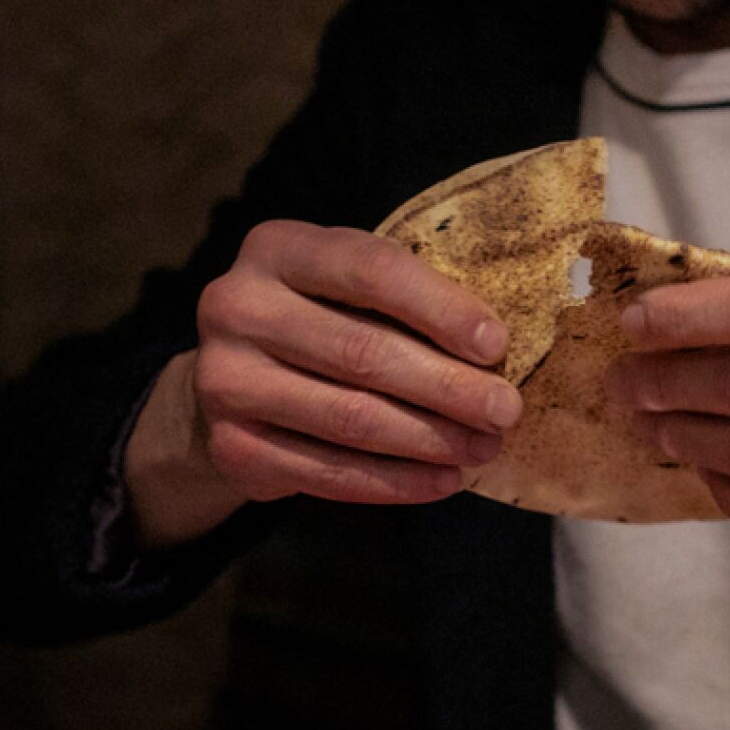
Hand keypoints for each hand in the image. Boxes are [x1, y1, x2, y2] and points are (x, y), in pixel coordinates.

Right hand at [124, 220, 522, 547]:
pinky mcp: (230, 447)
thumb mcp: (352, 290)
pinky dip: (394, 482)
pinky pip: (327, 473)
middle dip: (447, 387)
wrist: (237, 381)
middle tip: (504, 411)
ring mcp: (224, 380)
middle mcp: (237, 307)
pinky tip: (442, 480)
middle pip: (362, 353)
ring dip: (429, 439)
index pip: (371, 271)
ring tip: (482, 448)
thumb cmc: (322, 321)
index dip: (441, 309)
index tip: (496, 346)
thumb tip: (495, 352)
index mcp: (278, 248)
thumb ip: (407, 303)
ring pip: (349, 419)